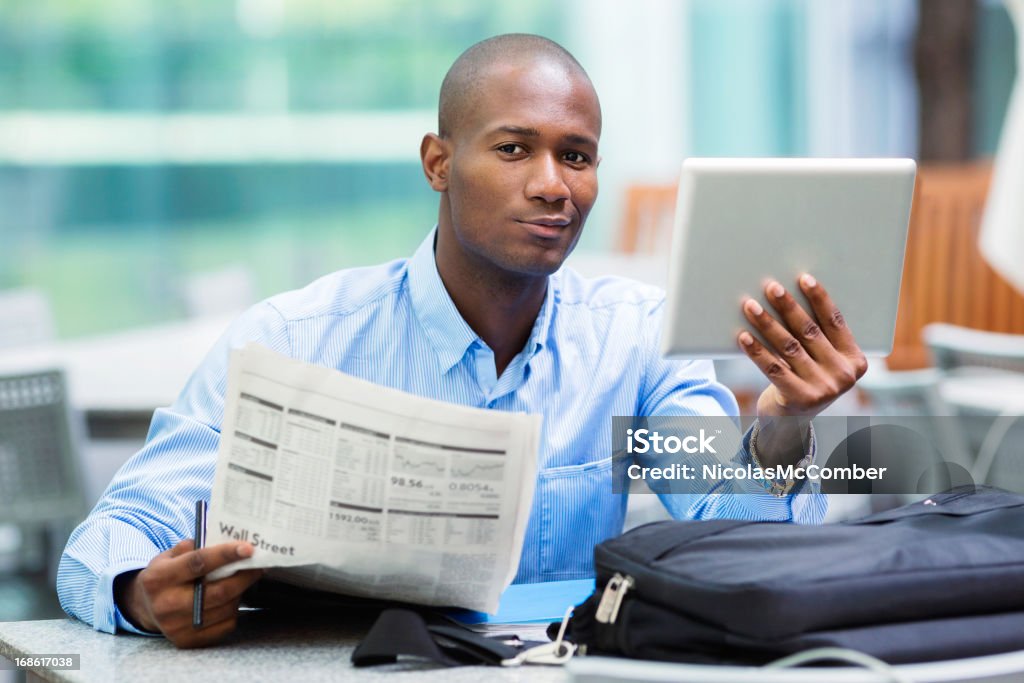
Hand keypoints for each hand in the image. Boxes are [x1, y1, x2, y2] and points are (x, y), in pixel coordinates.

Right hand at [116, 540, 261, 647]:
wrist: (146, 608)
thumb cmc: (164, 576)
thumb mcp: (168, 555)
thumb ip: (193, 546)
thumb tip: (225, 541)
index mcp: (159, 578)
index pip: (198, 563)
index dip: (225, 554)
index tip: (248, 548)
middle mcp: (166, 605)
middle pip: (217, 592)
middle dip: (244, 576)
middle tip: (258, 564)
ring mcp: (176, 627)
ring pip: (225, 608)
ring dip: (241, 592)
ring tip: (246, 578)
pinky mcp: (188, 641)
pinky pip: (225, 625)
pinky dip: (234, 609)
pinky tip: (233, 598)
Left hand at [738, 274, 867, 420]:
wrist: (791, 421)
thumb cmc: (804, 379)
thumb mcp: (819, 360)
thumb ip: (816, 337)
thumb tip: (787, 295)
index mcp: (856, 361)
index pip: (836, 322)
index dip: (819, 298)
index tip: (803, 278)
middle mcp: (844, 376)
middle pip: (810, 332)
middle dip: (787, 307)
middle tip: (771, 286)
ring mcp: (823, 389)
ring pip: (789, 347)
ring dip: (767, 324)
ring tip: (750, 306)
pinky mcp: (800, 399)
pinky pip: (773, 368)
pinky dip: (756, 350)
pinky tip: (743, 335)